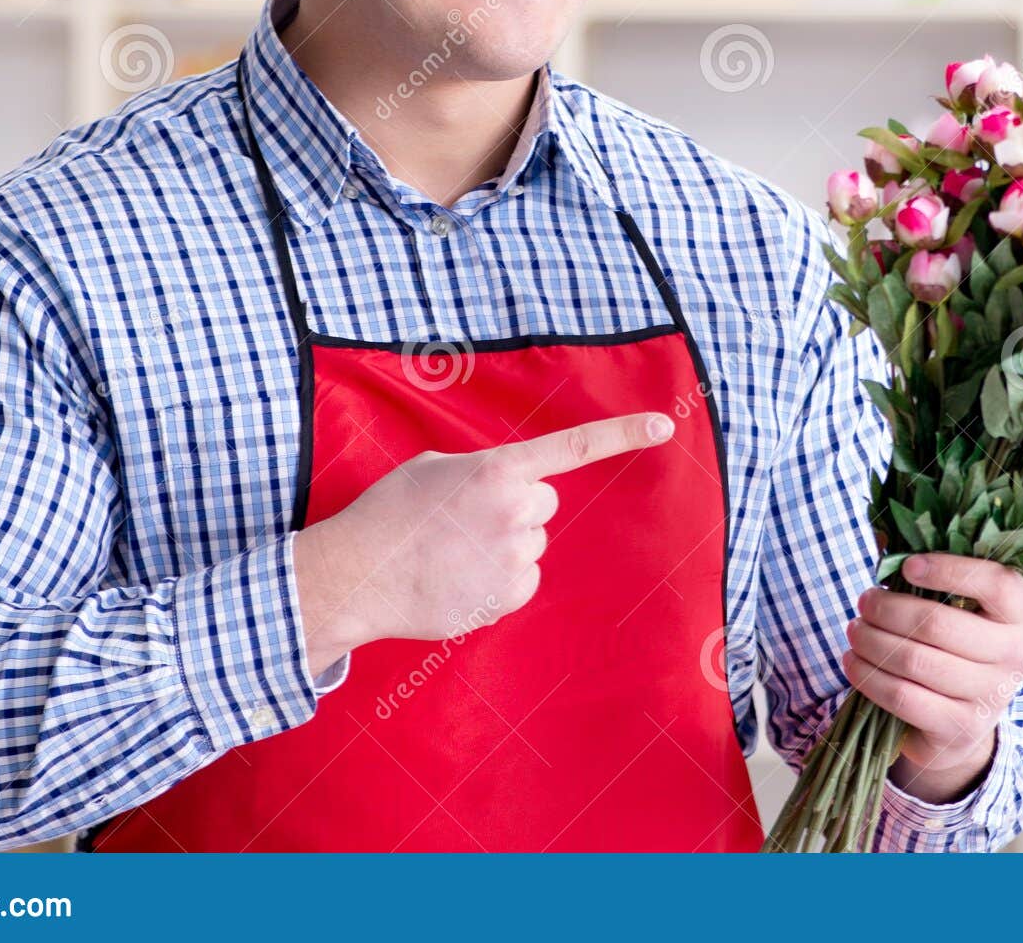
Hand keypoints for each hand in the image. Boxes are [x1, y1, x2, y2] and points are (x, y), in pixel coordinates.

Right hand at [294, 411, 675, 659]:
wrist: (359, 574)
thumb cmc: (389, 514)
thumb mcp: (434, 468)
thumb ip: (482, 470)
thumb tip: (508, 486)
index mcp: (499, 469)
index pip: (573, 447)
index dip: (622, 434)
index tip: (664, 426)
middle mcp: (516, 510)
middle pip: (543, 504)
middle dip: (515, 509)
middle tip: (464, 521)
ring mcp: (515, 556)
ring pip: (531, 543)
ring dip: (503, 546)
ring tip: (453, 553)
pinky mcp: (510, 596)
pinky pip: (522, 580)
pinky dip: (498, 581)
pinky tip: (459, 579)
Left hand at [842, 552, 1022, 801]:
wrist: (963, 719)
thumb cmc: (952, 642)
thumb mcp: (953, 604)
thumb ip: (927, 566)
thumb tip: (884, 529)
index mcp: (1020, 613)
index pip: (994, 582)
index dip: (947, 569)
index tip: (906, 565)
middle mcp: (1016, 655)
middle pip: (938, 623)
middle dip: (887, 609)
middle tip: (863, 601)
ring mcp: (991, 696)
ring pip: (914, 661)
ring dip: (871, 641)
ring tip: (854, 630)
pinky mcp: (961, 729)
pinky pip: (903, 697)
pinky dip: (868, 677)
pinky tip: (852, 662)